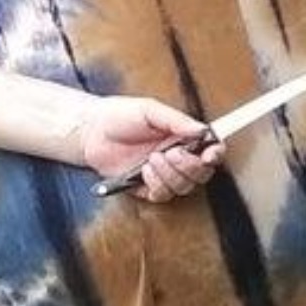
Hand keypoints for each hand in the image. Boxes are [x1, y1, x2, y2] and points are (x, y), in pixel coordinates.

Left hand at [79, 97, 224, 204]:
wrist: (90, 132)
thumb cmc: (119, 116)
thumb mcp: (150, 110)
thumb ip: (177, 120)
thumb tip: (202, 129)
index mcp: (182, 137)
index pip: (210, 149)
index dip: (215, 154)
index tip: (210, 154)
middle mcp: (176, 158)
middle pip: (201, 174)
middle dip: (191, 166)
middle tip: (173, 152)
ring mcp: (162, 174)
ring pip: (183, 187)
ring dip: (170, 174)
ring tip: (153, 158)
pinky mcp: (145, 188)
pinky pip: (162, 195)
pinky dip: (156, 184)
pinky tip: (144, 170)